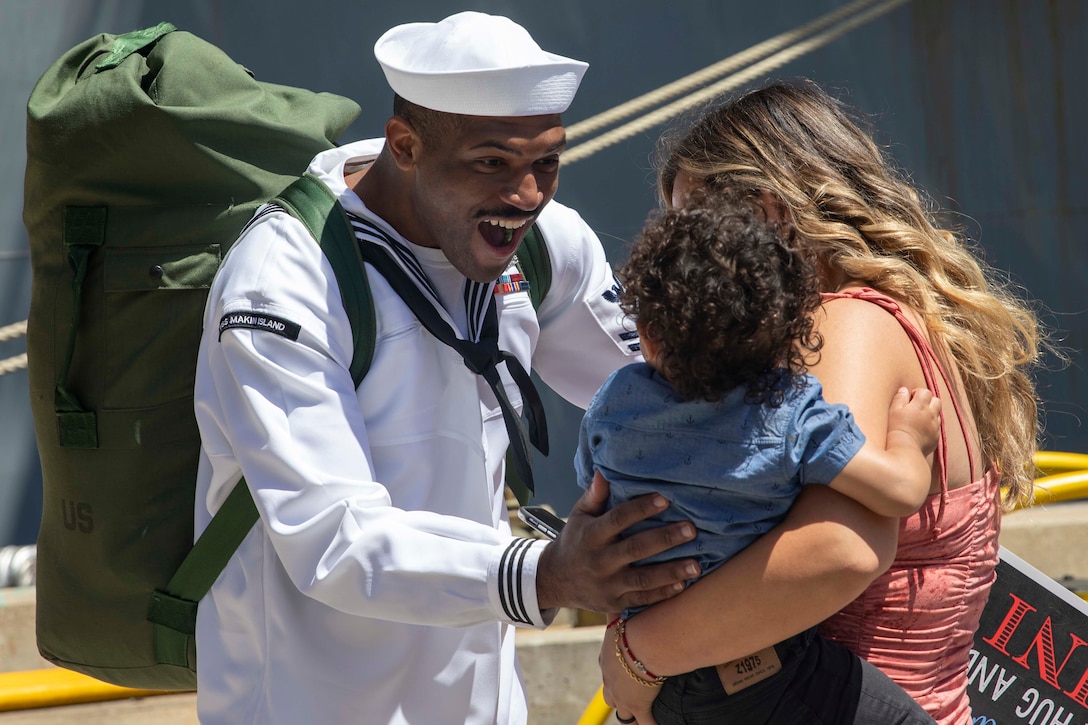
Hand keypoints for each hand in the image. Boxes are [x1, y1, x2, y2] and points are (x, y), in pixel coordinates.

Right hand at [536, 472, 697, 611]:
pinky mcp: (614, 603)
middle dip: (665, 539)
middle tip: (691, 530)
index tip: (665, 499)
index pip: (618, 519)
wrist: (555, 580)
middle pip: (636, 549)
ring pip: (643, 579)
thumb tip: (604, 472)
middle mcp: (599, 560)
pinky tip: (683, 584)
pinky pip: (642, 599)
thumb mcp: (578, 516)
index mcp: (591, 535)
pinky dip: (663, 594)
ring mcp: (608, 585)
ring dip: (671, 571)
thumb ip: (594, 496)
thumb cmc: (574, 540)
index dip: (641, 508)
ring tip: (697, 564)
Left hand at [600, 620, 660, 724]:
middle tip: (631, 699)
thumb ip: (616, 611)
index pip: (609, 672)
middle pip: (611, 696)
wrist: (645, 641)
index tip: (623, 676)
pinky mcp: (639, 706)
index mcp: (607, 660)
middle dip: (620, 698)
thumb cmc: (634, 625)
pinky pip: (647, 724)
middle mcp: (611, 681)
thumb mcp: (618, 615)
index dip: (616, 675)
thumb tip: (614, 599)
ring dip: (632, 715)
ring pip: (624, 714)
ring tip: (642, 715)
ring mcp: (624, 696)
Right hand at [887, 386, 939, 455]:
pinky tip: (921, 430)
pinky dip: (931, 425)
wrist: (904, 450)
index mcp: (920, 405)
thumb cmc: (896, 429)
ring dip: (931, 412)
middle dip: (928, 401)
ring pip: (938, 414)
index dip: (917, 393)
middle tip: (916, 407)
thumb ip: (900, 398)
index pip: (925, 392)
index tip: (909, 399)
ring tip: (919, 418)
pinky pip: (937, 427)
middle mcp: (931, 414)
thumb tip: (904, 390)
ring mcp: (935, 426)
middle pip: (936, 400)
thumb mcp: (893, 411)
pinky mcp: (936, 437)